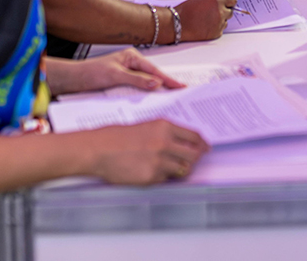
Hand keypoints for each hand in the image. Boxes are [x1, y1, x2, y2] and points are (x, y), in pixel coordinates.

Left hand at [79, 48, 185, 91]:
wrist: (71, 80)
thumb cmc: (89, 73)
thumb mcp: (115, 76)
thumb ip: (136, 80)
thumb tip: (156, 83)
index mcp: (132, 56)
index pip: (154, 70)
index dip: (168, 80)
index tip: (181, 86)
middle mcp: (131, 63)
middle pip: (153, 76)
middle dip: (166, 85)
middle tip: (180, 94)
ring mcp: (127, 73)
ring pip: (146, 83)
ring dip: (155, 91)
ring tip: (171, 98)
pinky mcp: (122, 82)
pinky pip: (138, 88)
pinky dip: (145, 94)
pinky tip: (151, 100)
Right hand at [82, 119, 208, 184]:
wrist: (100, 149)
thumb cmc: (119, 137)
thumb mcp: (147, 126)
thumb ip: (167, 133)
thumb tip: (186, 143)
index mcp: (165, 127)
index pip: (194, 137)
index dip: (202, 144)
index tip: (206, 149)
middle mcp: (165, 143)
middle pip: (194, 155)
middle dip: (194, 159)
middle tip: (190, 161)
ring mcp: (159, 161)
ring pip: (182, 170)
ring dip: (179, 170)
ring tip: (167, 167)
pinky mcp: (151, 177)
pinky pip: (165, 180)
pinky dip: (162, 178)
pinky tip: (150, 171)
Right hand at [176, 0, 235, 40]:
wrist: (177, 24)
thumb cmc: (185, 12)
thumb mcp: (200, 0)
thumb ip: (213, 1)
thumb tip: (220, 3)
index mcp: (217, 1)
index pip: (232, 0)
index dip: (230, 1)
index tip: (229, 3)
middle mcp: (220, 12)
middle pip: (230, 11)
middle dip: (224, 11)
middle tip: (215, 12)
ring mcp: (219, 24)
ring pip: (225, 21)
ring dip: (220, 20)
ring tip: (207, 20)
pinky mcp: (216, 33)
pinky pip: (221, 29)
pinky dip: (216, 28)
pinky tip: (206, 26)